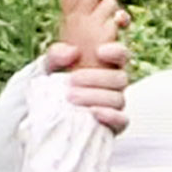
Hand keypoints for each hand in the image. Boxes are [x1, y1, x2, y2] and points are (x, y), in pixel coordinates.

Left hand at [48, 0, 129, 131]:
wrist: (50, 113)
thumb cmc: (56, 84)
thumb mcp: (50, 66)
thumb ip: (57, 53)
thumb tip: (71, 51)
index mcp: (105, 63)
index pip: (120, 50)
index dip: (116, 50)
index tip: (101, 49)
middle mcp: (114, 80)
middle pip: (120, 75)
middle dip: (97, 77)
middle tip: (72, 79)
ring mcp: (115, 101)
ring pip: (118, 97)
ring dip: (95, 95)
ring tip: (71, 97)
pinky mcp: (115, 122)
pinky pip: (122, 120)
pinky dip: (110, 116)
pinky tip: (93, 113)